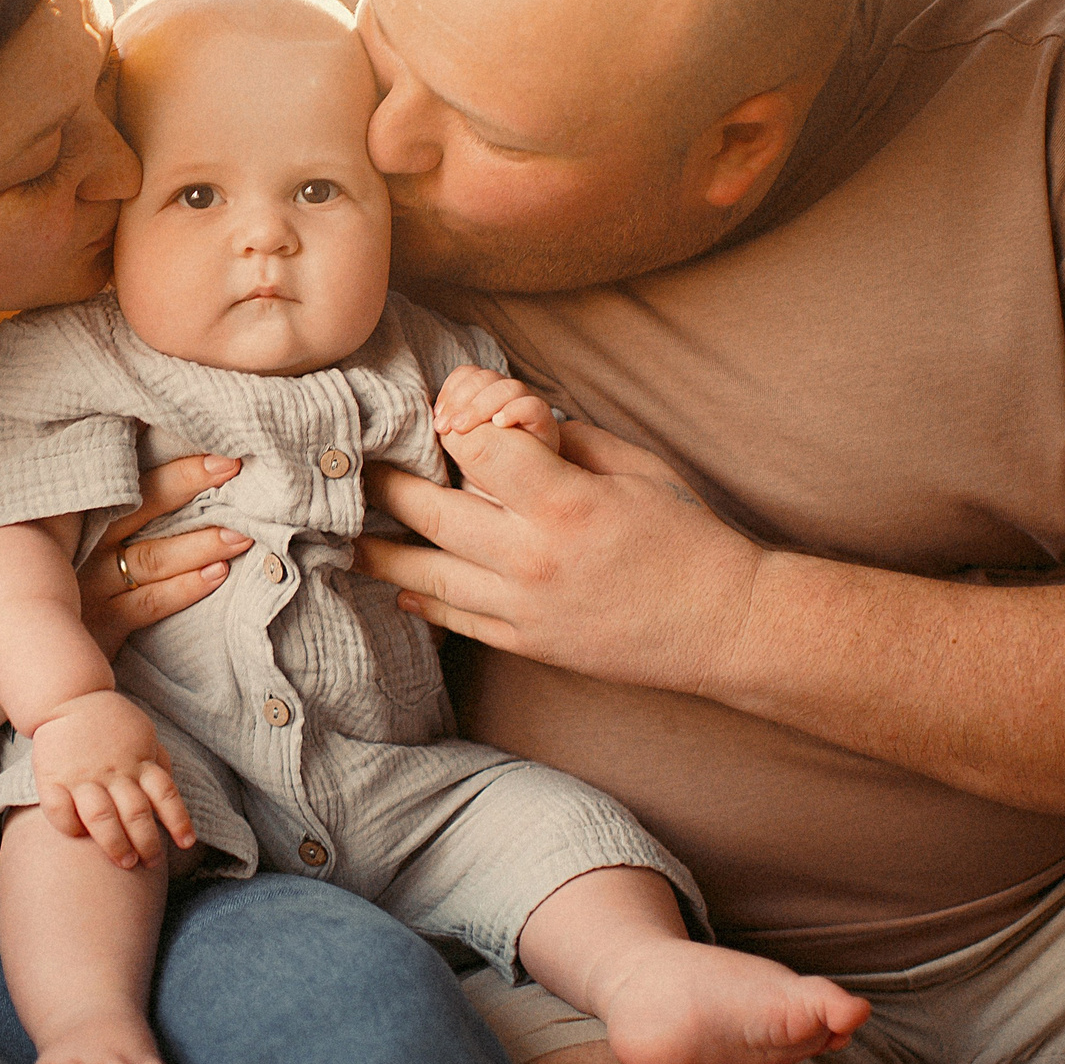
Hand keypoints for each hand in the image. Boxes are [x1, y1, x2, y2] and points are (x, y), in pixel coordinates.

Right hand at [32, 689, 196, 869]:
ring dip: (115, 843)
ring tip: (124, 861)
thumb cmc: (111, 723)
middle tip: (150, 861)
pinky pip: (59, 811)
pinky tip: (79, 836)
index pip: (165, 794)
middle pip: (136, 813)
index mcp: (138, 761)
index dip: (178, 821)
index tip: (185, 843)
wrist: (68, 697)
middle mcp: (113, 771)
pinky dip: (70, 827)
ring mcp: (82, 776)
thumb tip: (170, 792)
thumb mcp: (143, 734)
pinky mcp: (52, 779)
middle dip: (146, 843)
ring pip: (101, 818)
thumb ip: (156, 762)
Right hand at [78, 454, 251, 656]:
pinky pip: (150, 603)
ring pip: (152, 556)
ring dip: (200, 543)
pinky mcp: (100, 625)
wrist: (35, 657)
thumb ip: (115, 510)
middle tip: (231, 466)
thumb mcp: (81, 544)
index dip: (163, 458)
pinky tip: (217, 575)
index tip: (201, 441)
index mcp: (77, 516)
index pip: (121, 475)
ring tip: (240, 533)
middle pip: (137, 503)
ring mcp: (89, 585)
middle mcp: (81, 544)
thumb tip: (166, 464)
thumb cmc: (74, 589)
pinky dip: (186, 587)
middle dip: (186, 482)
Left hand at [353, 418, 765, 696]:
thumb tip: (510, 421)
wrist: (725, 625)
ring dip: (377, 551)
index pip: (478, 449)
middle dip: (385, 482)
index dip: (454, 427)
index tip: (440, 419)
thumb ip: (567, 440)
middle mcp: (533, 558)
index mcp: (565, 502)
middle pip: (431, 510)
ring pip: (427, 574)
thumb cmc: (687, 536)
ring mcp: (525, 609)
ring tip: (339, 534)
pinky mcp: (528, 644)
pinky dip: (420, 602)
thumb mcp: (635, 466)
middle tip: (350, 464)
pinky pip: (457, 621)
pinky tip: (393, 587)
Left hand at [432, 364, 558, 455]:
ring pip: (507, 387)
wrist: (528, 481)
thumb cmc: (492, 461)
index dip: (451, 390)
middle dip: (460, 400)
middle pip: (484, 377)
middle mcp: (508, 394)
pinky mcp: (544, 421)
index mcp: (487, 392)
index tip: (439, 417)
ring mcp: (527, 405)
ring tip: (463, 428)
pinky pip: (532, 406)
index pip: (468, 373)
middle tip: (447, 427)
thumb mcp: (464, 443)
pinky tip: (498, 424)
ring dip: (480, 406)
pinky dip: (512, 411)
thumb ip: (451, 427)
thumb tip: (434, 420)